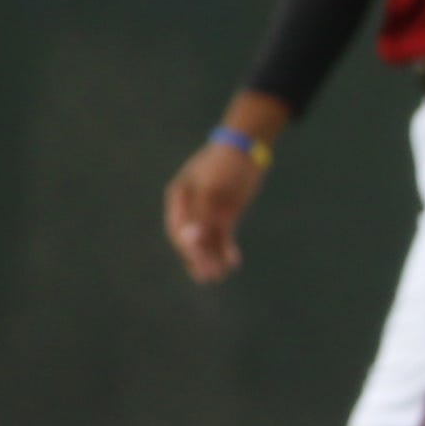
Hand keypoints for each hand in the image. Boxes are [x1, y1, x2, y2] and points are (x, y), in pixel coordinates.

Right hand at [166, 140, 262, 283]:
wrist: (247, 149)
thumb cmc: (225, 163)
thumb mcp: (213, 187)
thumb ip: (201, 213)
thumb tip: (190, 239)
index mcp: (179, 198)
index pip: (177, 228)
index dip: (186, 246)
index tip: (196, 259)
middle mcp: (191, 207)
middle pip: (191, 238)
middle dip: (198, 258)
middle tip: (209, 275)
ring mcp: (208, 212)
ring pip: (207, 241)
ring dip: (212, 259)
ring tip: (218, 276)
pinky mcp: (225, 215)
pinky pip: (222, 237)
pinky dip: (226, 250)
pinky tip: (233, 263)